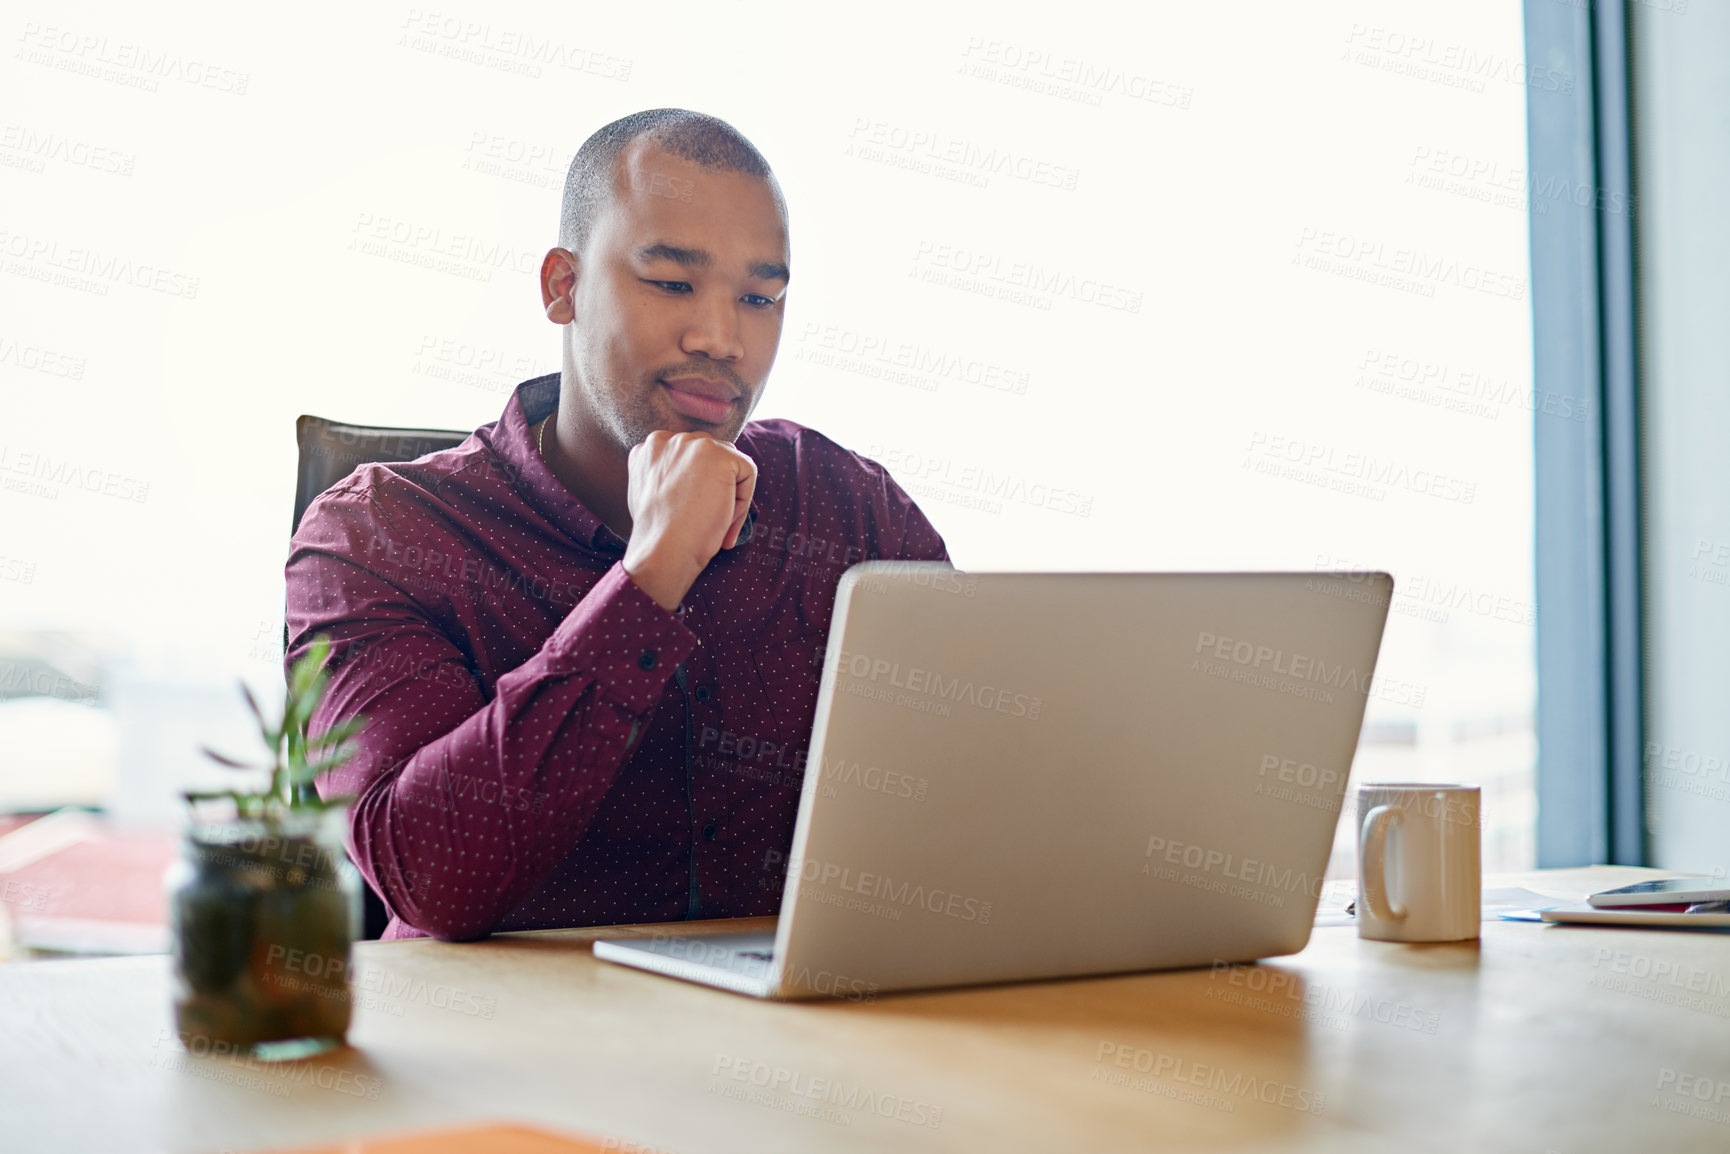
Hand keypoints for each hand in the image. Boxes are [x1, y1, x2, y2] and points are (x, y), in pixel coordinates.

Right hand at [622, 431, 756, 610]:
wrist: (663, 550)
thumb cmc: (659, 535)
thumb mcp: (651, 495)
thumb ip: (666, 476)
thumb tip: (694, 477)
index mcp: (649, 449)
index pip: (688, 457)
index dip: (698, 486)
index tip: (695, 513)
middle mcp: (667, 439)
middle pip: (711, 455)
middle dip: (716, 486)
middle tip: (708, 520)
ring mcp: (693, 444)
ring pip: (730, 464)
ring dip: (730, 493)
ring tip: (716, 521)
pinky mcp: (718, 455)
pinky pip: (747, 472)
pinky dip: (743, 500)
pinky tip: (724, 518)